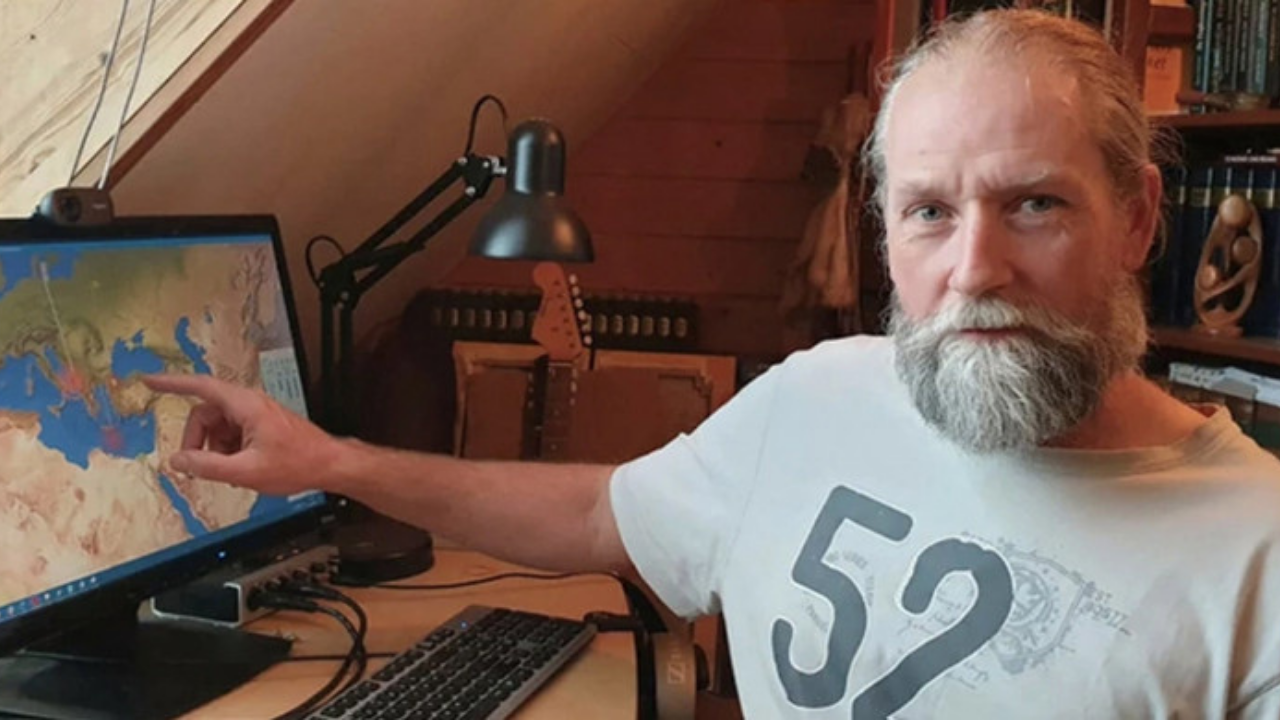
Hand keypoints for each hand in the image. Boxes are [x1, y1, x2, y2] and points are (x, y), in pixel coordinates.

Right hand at [144, 374, 343, 495]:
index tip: (149, 380)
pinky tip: (241, 468)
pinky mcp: (262, 424)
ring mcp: (256, 413)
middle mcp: (250, 404)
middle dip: (197, 439)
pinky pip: (232, 432)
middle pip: (205, 413)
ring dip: (215, 448)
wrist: (329, 465)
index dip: (172, 383)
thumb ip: (207, 466)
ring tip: (230, 470)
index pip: (201, 386)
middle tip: (197, 466)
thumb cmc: (297, 464)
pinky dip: (228, 449)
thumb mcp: (245, 471)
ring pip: (218, 425)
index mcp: (245, 406)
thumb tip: (178, 460)